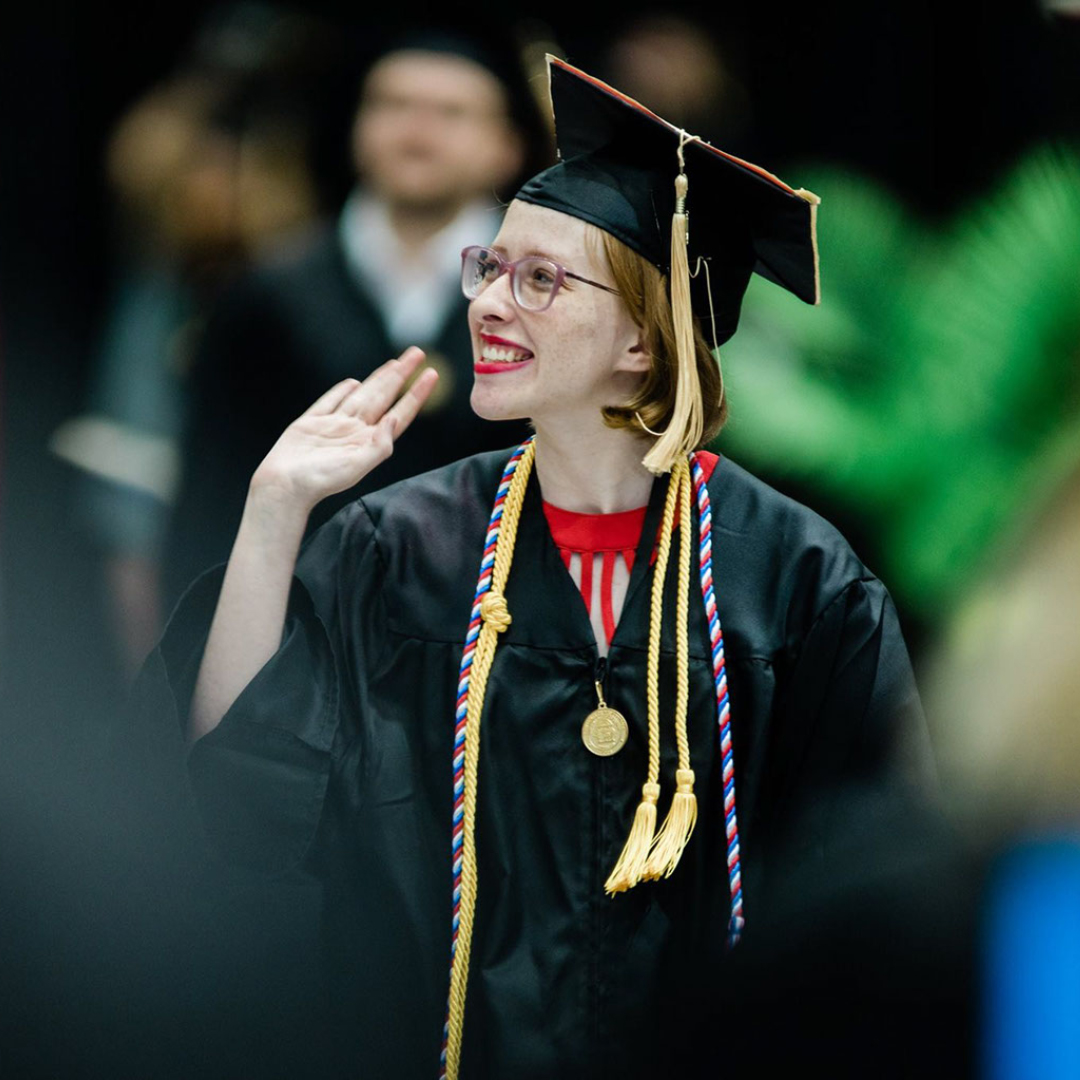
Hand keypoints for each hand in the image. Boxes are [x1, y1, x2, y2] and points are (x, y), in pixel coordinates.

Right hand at [250, 346, 437, 512]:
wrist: (284, 484)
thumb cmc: (320, 480)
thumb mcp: (357, 466)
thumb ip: (380, 445)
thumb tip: (394, 418)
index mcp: (369, 442)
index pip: (400, 413)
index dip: (416, 394)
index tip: (430, 375)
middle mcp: (355, 431)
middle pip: (383, 396)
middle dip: (401, 375)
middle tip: (417, 353)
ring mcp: (334, 425)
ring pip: (362, 395)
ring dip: (379, 378)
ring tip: (395, 364)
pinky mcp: (311, 422)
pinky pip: (331, 401)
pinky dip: (342, 390)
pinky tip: (354, 382)